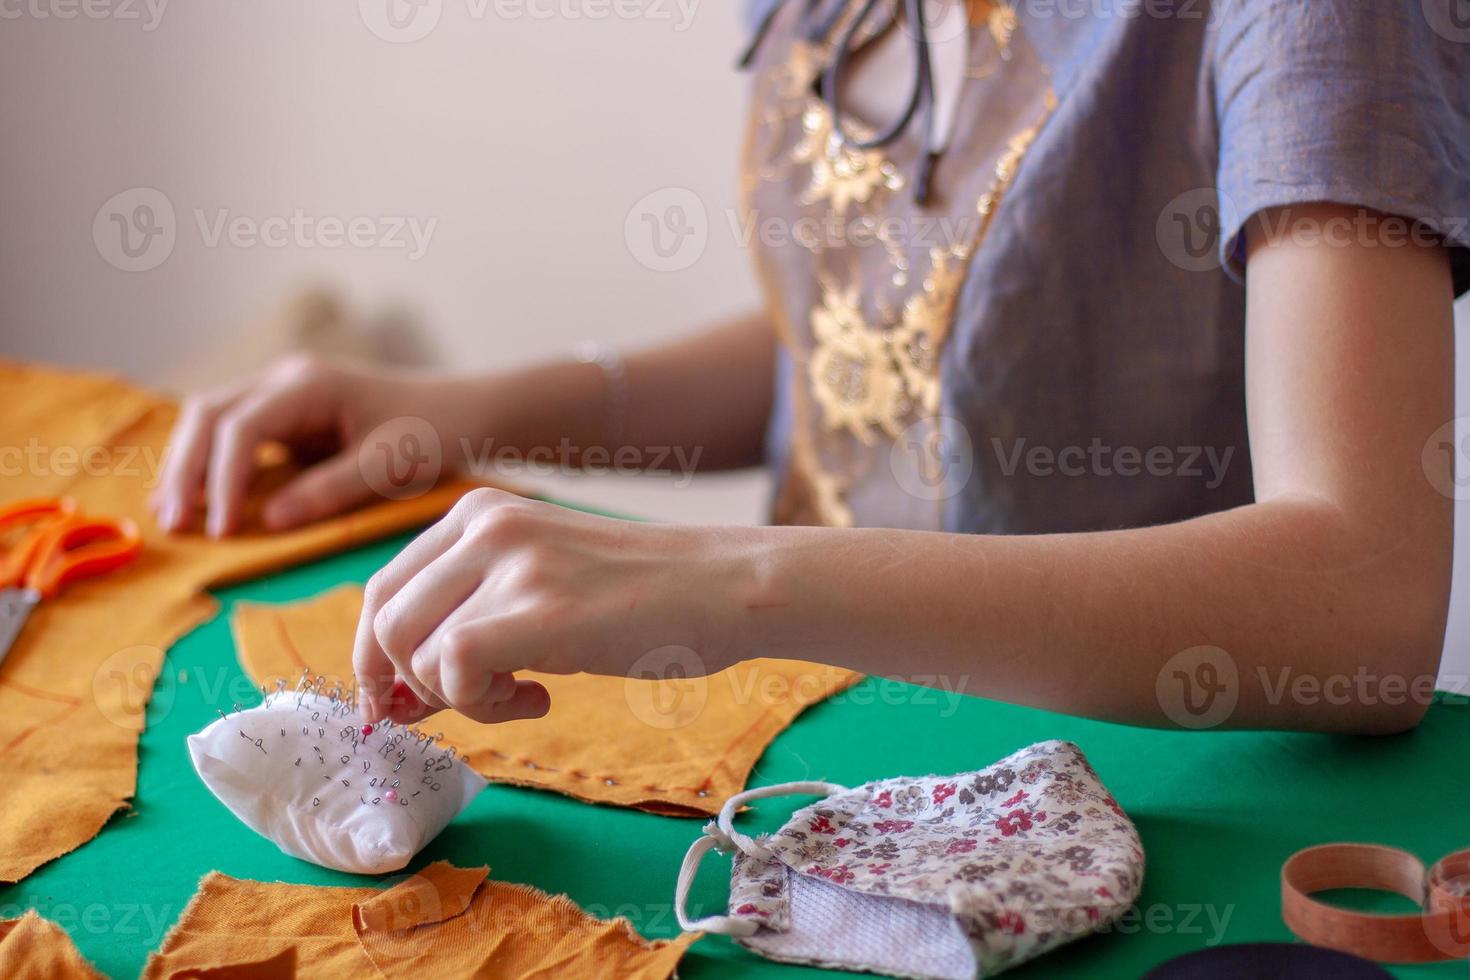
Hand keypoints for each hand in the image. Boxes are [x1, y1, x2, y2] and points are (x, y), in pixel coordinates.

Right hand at [150, 355, 477, 536]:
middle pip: (209, 414)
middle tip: (173, 525)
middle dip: (185, 468)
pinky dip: (208, 465)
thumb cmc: (434, 432)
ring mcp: (282, 394)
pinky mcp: (286, 416)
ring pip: (211, 420)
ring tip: (168, 516)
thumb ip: (330, 489)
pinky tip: (192, 499)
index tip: (219, 530)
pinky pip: (232, 435)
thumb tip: (267, 520)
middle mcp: (286, 380)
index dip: (221, 479)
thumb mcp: (389, 465)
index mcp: (310, 384)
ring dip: (187, 465)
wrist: (464, 412)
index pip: (241, 427)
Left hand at [352, 488, 749, 724]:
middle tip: (464, 710)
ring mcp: (511, 562)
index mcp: (478, 512)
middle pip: (384, 623)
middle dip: (405, 687)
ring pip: (416, 653)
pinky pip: (456, 669)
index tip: (400, 705)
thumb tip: (394, 697)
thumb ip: (470, 616)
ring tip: (523, 693)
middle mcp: (484, 525)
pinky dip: (487, 705)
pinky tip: (542, 695)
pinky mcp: (538, 608)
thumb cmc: (643, 598)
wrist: (725, 586)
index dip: (376, 659)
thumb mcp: (541, 581)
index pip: (383, 589)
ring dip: (460, 698)